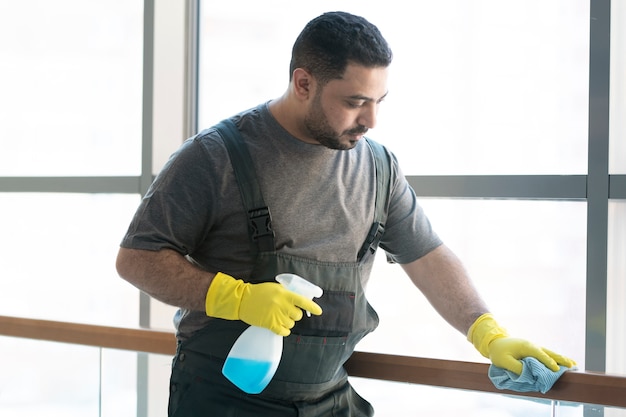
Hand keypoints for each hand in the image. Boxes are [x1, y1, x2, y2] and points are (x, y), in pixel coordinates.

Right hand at [205, 272, 321, 335]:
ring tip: (279, 317)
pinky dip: (284, 330)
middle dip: (294, 315)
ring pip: (291, 324)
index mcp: (284, 294)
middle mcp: (282, 304)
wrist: (242, 299)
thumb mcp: (276, 288)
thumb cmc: (260, 292)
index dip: (312, 307)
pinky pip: (283, 331)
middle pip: (297, 315)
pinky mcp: (269, 324)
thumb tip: (301, 300)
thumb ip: (288, 294)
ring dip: (287, 322)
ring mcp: (276, 315)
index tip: (319, 312)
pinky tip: (281, 327)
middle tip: (286, 311)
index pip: (302, 301)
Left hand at [468, 313, 575, 374]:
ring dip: (561, 359)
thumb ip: (516, 368)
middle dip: (560, 359)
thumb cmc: (498, 351)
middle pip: (549, 353)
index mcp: (526, 347)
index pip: (539, 355)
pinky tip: (562, 363)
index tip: (556, 369)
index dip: (548, 362)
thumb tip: (529, 374)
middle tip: (572, 365)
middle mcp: (532, 346)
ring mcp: (533, 347)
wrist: (494, 341)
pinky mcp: (532, 350)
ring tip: (573, 364)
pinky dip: (555, 358)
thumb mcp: (504, 361)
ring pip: (549, 353)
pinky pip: (546, 354)